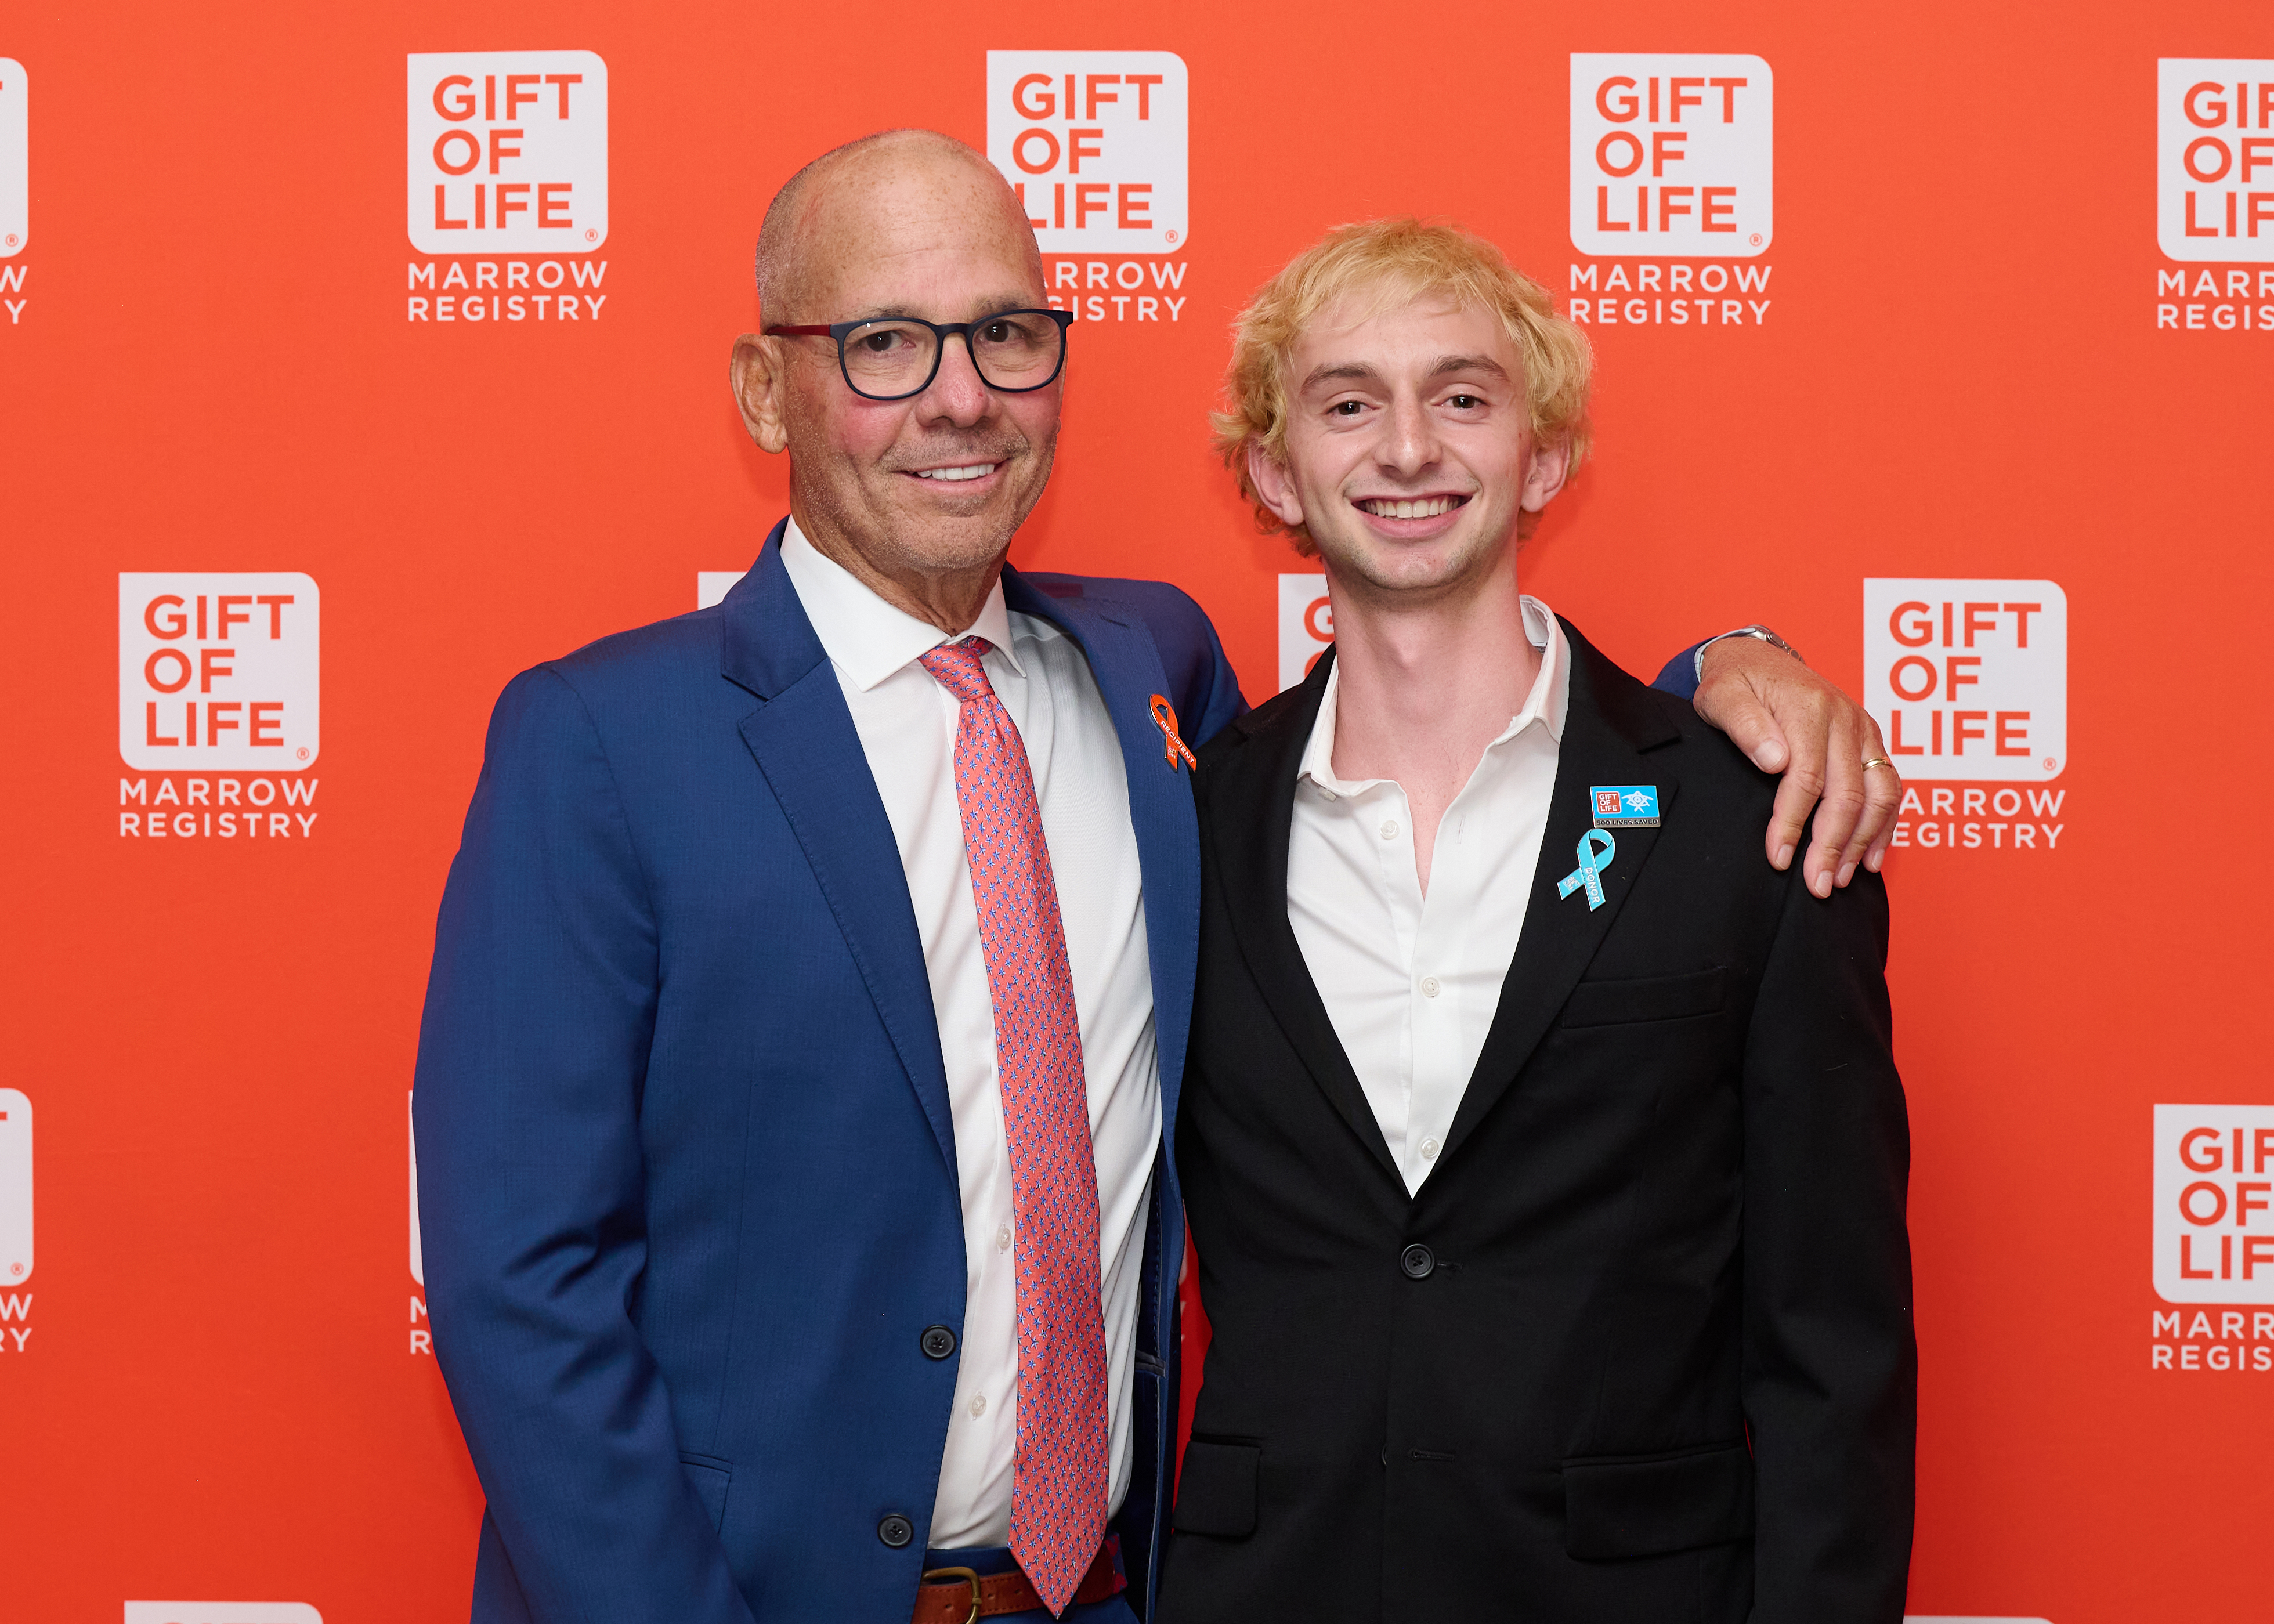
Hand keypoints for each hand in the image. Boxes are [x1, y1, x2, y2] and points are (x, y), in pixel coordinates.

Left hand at [1693, 636, 1900, 896]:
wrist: (1758, 658)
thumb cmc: (1736, 682)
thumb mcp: (1722, 696)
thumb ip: (1745, 725)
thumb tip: (1774, 760)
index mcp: (1809, 709)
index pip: (1807, 777)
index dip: (1794, 822)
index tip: (1778, 857)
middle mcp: (1846, 719)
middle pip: (1848, 793)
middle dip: (1832, 845)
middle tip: (1816, 885)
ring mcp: (1863, 730)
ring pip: (1879, 795)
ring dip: (1861, 842)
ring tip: (1838, 879)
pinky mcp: (1871, 742)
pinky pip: (1890, 788)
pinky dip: (1884, 827)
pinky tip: (1868, 859)